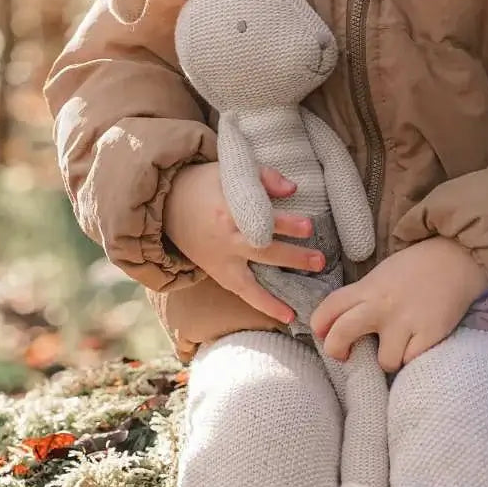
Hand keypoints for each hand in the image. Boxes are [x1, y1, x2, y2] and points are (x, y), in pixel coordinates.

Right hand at [163, 162, 323, 324]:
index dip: (285, 224)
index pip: (260, 219)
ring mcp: (221, 259)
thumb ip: (263, 177)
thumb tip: (293, 189)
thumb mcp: (230, 170)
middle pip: (261, 250)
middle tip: (319, 260)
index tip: (308, 227)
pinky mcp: (219, 273)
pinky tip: (288, 316)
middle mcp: (225, 239)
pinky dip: (265, 305)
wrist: (168, 205)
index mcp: (228, 209)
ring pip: (253, 280)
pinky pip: (243, 293)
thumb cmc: (204, 184)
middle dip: (292, 257)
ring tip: (305, 300)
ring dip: (280, 291)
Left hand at [311, 238, 487, 371]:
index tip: (324, 334)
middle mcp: (381, 306)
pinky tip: (418, 345)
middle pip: (341, 335)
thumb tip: (342, 322)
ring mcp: (406, 322)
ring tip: (398, 347)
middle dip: (337, 350)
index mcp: (367, 288)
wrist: (458, 258)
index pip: (329, 308)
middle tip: (347, 354)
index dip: (319, 326)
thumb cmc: (417, 267)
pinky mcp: (430, 334)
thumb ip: (363, 296)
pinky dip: (414, 358)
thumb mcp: (382, 275)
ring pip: (384, 361)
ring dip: (389, 358)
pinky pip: (412, 362)